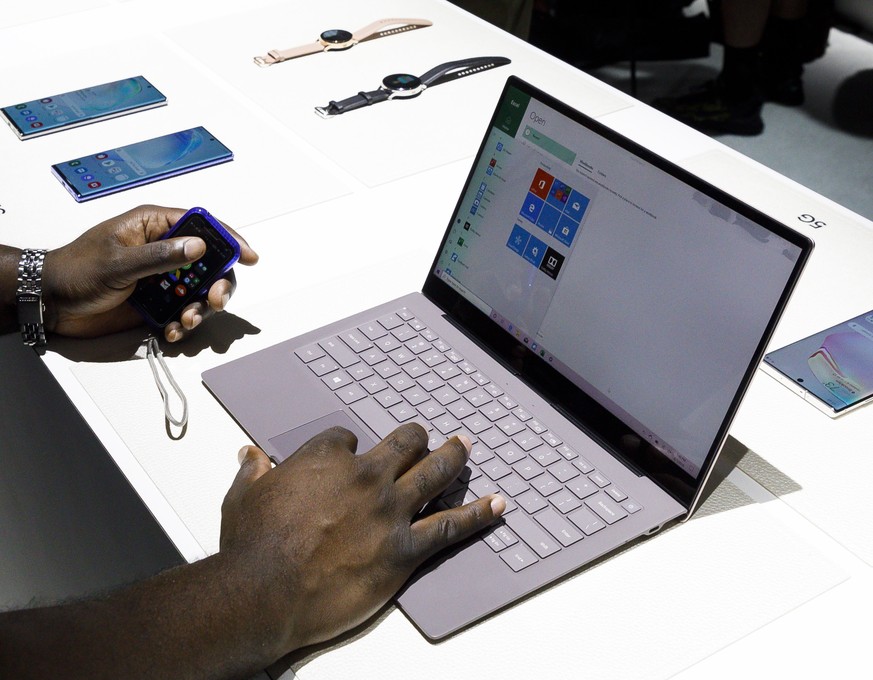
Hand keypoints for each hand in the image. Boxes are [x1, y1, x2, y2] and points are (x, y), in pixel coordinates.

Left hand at [41, 204, 257, 341]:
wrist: (51, 302)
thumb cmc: (76, 271)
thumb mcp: (119, 262)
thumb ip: (161, 255)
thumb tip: (198, 247)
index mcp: (154, 226)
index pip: (202, 226)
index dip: (229, 240)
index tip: (247, 257)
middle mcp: (163, 250)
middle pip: (209, 263)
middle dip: (217, 284)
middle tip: (214, 300)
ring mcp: (161, 277)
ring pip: (199, 291)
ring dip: (199, 309)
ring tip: (186, 321)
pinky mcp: (157, 301)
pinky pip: (183, 311)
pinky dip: (184, 324)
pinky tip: (172, 331)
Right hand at [220, 423, 505, 652]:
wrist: (263, 592)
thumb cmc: (251, 547)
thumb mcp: (242, 498)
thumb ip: (252, 473)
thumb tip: (249, 456)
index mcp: (326, 459)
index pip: (348, 436)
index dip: (351, 444)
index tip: (351, 451)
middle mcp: (365, 477)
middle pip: (405, 443)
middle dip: (417, 438)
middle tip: (427, 438)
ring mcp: (389, 511)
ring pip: (435, 473)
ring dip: (453, 457)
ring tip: (465, 447)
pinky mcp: (405, 548)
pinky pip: (451, 525)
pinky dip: (479, 513)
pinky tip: (497, 504)